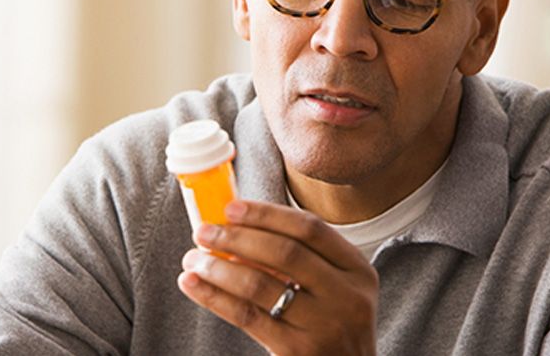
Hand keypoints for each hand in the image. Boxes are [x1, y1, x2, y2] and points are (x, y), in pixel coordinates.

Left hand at [177, 200, 377, 355]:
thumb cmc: (331, 326)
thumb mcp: (336, 289)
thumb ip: (303, 259)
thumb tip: (236, 227)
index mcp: (357, 271)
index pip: (309, 228)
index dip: (267, 214)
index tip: (231, 208)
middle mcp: (346, 296)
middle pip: (284, 252)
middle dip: (237, 237)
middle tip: (203, 232)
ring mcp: (323, 326)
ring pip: (259, 285)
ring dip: (218, 267)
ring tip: (192, 259)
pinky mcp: (296, 351)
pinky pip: (246, 316)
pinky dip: (213, 296)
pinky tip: (192, 284)